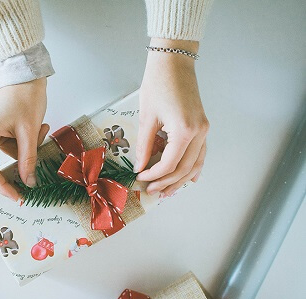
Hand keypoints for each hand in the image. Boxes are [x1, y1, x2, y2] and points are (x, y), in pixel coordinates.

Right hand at [0, 77, 49, 201]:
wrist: (26, 74)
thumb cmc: (25, 97)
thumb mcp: (29, 131)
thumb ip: (28, 159)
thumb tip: (29, 182)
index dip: (2, 187)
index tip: (18, 197)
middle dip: (20, 163)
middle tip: (36, 169)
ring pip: (9, 154)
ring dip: (27, 149)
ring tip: (41, 129)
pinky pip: (11, 145)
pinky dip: (25, 141)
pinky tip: (37, 127)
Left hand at [134, 38, 208, 196]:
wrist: (174, 62)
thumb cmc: (158, 84)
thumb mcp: (147, 117)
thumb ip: (144, 145)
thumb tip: (139, 166)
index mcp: (185, 130)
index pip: (169, 164)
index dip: (154, 175)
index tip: (140, 178)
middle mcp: (199, 132)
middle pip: (184, 168)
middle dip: (166, 182)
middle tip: (151, 191)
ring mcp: (204, 129)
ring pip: (195, 164)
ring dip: (181, 179)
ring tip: (167, 192)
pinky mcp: (202, 126)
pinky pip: (200, 153)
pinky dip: (193, 167)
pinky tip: (190, 179)